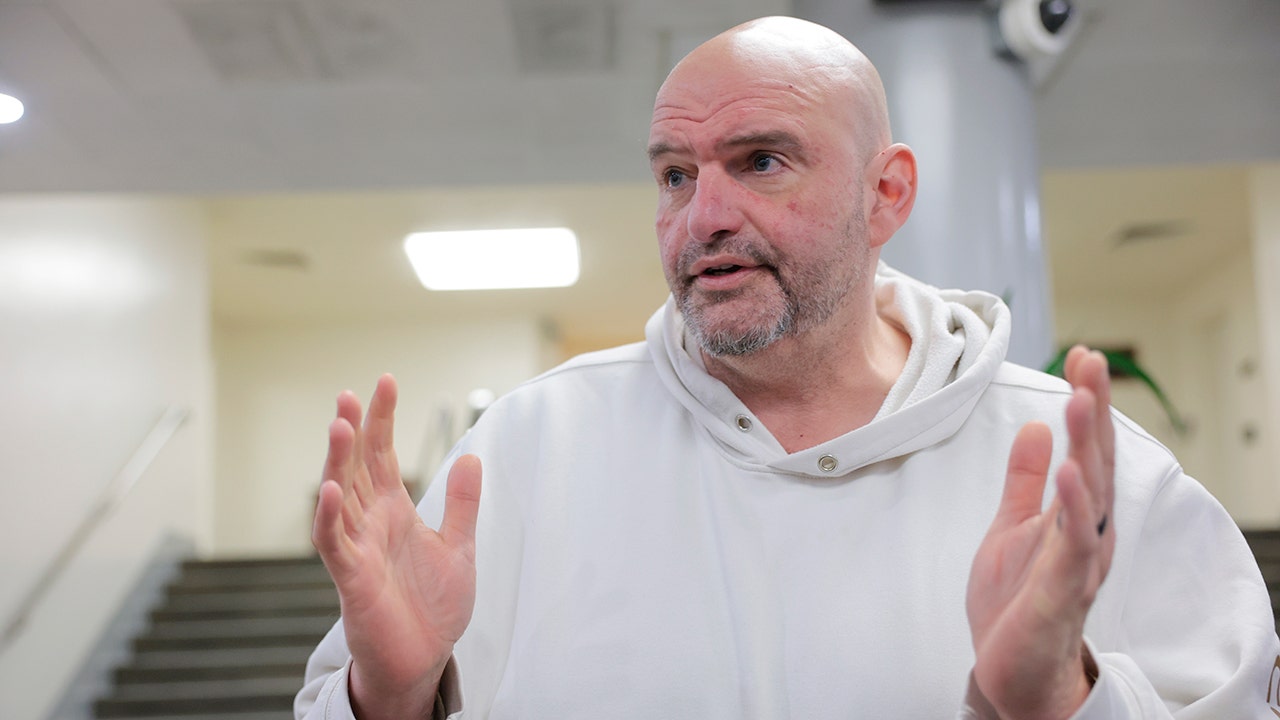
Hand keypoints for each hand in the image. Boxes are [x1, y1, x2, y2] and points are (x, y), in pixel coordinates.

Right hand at [312, 374, 481, 719]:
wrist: (423, 659)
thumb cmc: (432, 608)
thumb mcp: (458, 546)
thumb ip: (463, 504)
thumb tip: (471, 455)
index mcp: (394, 511)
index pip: (383, 455)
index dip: (383, 419)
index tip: (385, 382)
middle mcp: (370, 522)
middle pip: (356, 467)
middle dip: (353, 430)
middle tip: (349, 394)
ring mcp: (357, 547)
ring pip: (339, 496)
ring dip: (336, 461)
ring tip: (339, 424)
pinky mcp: (350, 577)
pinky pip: (333, 542)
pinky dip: (328, 516)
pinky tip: (328, 488)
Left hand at [966, 347, 1115, 718]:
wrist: (1011, 672)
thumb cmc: (1016, 602)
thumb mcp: (1012, 528)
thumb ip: (1025, 482)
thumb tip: (1037, 428)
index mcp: (1076, 515)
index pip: (1087, 448)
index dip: (1086, 402)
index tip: (1082, 354)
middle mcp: (1088, 533)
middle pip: (1097, 461)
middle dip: (1095, 409)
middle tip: (1092, 359)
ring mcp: (1078, 562)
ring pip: (1093, 495)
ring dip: (1088, 445)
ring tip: (1081, 399)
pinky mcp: (1062, 590)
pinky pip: (1074, 544)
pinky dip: (1075, 506)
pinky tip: (1071, 471)